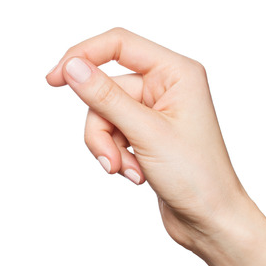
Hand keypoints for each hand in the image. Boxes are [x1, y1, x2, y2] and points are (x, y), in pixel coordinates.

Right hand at [46, 28, 246, 251]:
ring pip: (105, 116)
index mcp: (176, 73)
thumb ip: (106, 97)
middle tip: (112, 160)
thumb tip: (73, 67)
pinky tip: (137, 176)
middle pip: (106, 89)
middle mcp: (166, 87)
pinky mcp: (147, 134)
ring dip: (109, 147)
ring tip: (128, 171)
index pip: (119, 45)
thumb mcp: (146, 133)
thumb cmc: (198, 177)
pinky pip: (114, 134)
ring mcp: (156, 112)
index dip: (82, 55)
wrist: (211, 220)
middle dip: (102, 129)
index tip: (54, 79)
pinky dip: (118, 156)